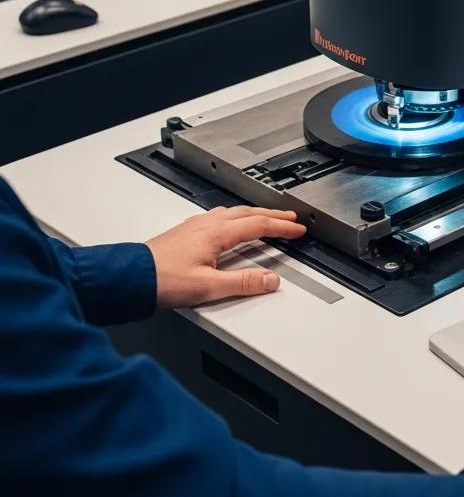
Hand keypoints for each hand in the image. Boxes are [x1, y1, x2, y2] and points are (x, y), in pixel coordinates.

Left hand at [145, 206, 306, 307]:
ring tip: (266, 218)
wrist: (130, 276)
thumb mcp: (208, 287)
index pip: (259, 224)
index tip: (297, 229)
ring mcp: (196, 225)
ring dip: (255, 213)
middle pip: (249, 213)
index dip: (281, 226)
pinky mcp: (186, 231)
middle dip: (273, 214)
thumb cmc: (162, 280)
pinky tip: (230, 225)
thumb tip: (270, 280)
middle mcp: (208, 224)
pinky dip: (236, 217)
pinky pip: (220, 216)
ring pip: (234, 212)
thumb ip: (243, 283)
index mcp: (217, 233)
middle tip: (290, 218)